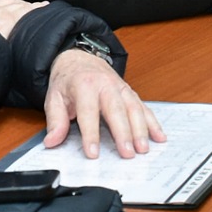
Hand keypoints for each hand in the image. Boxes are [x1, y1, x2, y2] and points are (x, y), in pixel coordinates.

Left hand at [42, 49, 165, 158]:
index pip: (88, 112)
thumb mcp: (54, 97)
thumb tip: (52, 141)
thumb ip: (55, 120)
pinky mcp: (130, 93)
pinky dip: (153, 122)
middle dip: (123, 133)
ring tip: (143, 149)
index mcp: (85, 85)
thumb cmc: (68, 80)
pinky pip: (144, 107)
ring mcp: (121, 88)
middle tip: (128, 153)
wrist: (80, 58)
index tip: (93, 153)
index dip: (91, 133)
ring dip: (141, 129)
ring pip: (134, 108)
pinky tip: (159, 136)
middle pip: (117, 110)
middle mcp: (106, 85)